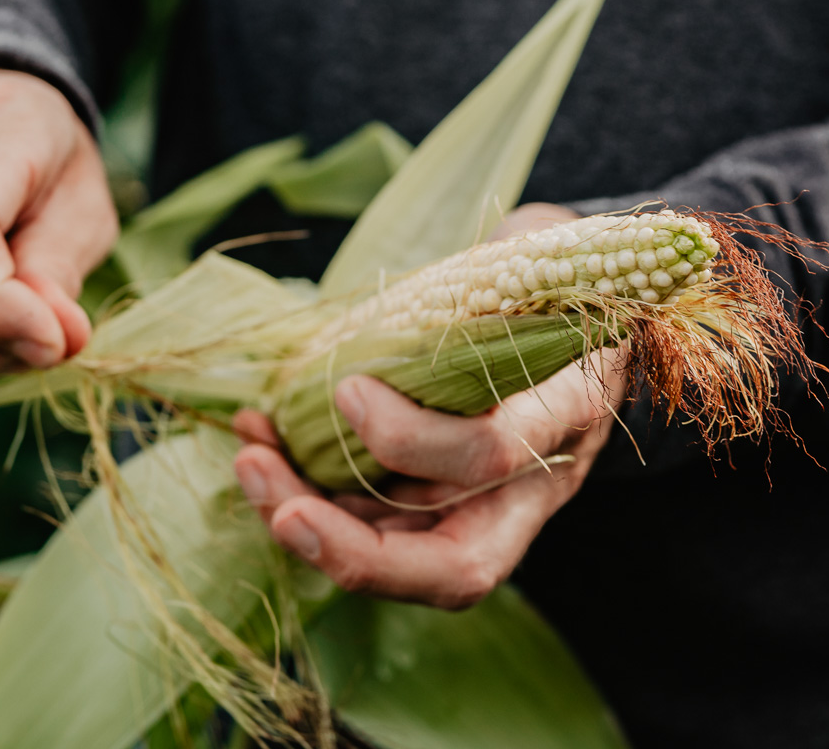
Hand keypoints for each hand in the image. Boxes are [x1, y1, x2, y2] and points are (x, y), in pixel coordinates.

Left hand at [233, 203, 623, 609]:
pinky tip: (257, 445)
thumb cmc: (548, 278)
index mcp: (565, 412)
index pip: (495, 456)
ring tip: (250, 460)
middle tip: (274, 498)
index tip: (346, 388)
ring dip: (308, 518)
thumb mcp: (531, 263)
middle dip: (352, 548)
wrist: (578, 309)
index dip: (414, 439)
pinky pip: (372, 524)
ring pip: (401, 556)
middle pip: (454, 567)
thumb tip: (416, 283)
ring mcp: (486, 506)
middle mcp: (533, 484)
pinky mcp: (439, 507)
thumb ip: (488, 272)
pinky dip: (306, 495)